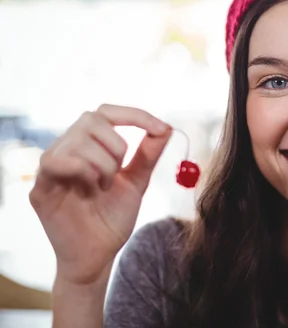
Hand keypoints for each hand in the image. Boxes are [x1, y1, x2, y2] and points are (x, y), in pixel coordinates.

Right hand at [30, 104, 171, 285]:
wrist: (100, 255)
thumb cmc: (113, 218)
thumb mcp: (137, 182)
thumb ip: (148, 154)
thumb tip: (166, 127)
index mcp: (89, 146)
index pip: (106, 112)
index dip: (134, 115)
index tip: (160, 128)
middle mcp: (66, 150)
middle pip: (91, 119)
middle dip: (116, 145)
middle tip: (118, 174)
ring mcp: (51, 168)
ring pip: (78, 139)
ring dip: (103, 164)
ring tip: (103, 188)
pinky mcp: (40, 188)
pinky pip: (55, 161)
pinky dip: (82, 169)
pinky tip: (90, 189)